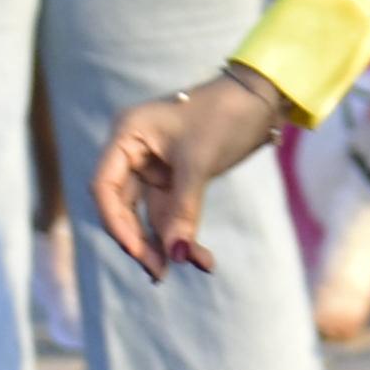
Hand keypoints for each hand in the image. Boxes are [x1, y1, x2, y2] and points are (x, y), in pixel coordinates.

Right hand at [92, 70, 289, 279]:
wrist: (264, 96)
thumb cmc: (226, 114)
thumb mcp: (200, 162)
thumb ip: (184, 209)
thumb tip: (178, 256)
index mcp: (126, 136)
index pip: (105, 188)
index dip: (117, 223)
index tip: (137, 251)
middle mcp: (133, 151)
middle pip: (124, 207)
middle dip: (142, 240)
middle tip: (160, 273)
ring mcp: (154, 165)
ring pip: (150, 214)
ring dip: (168, 242)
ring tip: (193, 266)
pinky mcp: (176, 176)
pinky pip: (173, 211)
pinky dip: (184, 232)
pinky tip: (202, 258)